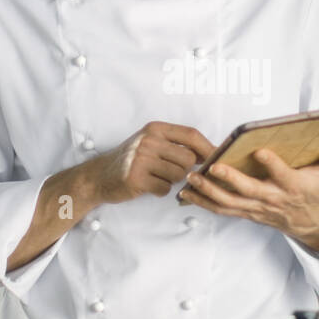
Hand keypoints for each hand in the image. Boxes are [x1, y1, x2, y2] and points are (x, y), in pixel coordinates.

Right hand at [86, 121, 215, 204]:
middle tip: (171, 172)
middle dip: (186, 169)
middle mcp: (148, 140)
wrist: (100, 176)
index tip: (218, 158)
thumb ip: (178, 144)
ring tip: (156, 177)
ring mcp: (141, 159)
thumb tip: (213, 152)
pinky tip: (148, 185)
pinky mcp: (136, 178)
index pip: (191, 134)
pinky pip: (165, 188)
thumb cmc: (133, 160)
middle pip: (188, 158)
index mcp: (155, 128)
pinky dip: (160, 190)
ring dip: (172, 181)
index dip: (208, 147)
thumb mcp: (152, 143)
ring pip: (178, 174)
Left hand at [179, 140, 318, 256]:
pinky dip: (203, 202)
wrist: (308, 222)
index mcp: (293, 187)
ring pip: (229, 203)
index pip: (283, 175)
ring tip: (192, 178)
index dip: (273, 164)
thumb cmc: (315, 192)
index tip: (260, 150)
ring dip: (208, 191)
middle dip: (230, 179)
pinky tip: (186, 192)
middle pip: (249, 191)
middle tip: (212, 167)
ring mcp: (256, 209)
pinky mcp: (245, 213)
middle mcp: (272, 199)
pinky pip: (221, 210)